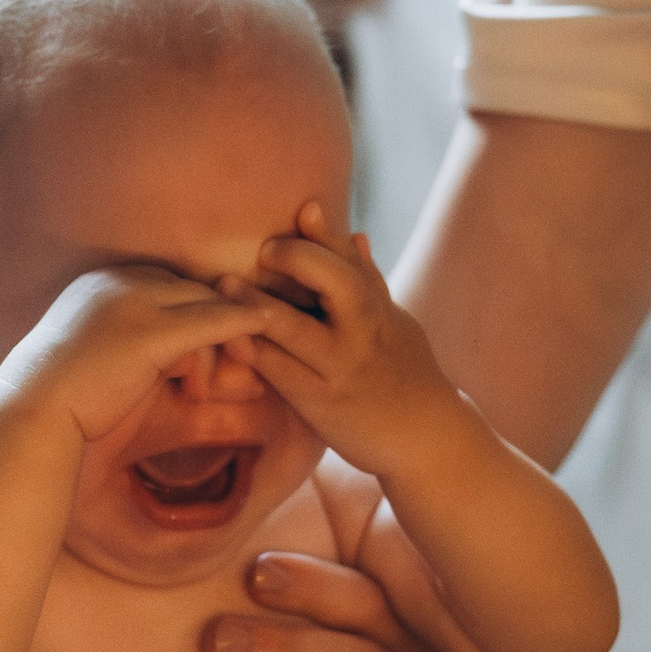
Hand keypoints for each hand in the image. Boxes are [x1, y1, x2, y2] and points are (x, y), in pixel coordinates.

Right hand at [0, 264, 268, 450]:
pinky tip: (268, 326)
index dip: (194, 314)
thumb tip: (174, 357)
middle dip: (218, 321)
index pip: (166, 286)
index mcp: (100, 284)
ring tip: (207, 389)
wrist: (31, 416)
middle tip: (241, 359)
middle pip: (189, 290)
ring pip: (203, 305)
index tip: (210, 345)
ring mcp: (133, 302)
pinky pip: (210, 320)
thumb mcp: (98, 360)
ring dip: (222, 342)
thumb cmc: (60, 401)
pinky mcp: (150, 331)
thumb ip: (134, 348)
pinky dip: (242, 323)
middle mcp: (116, 281)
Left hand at [236, 205, 458, 480]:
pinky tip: (231, 339)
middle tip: (265, 250)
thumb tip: (355, 234)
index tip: (304, 210)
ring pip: (298, 329)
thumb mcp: (396, 325)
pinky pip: (281, 373)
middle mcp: (365, 333)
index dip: (328, 234)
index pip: (355, 262)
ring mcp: (343, 369)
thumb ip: (370, 282)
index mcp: (380, 310)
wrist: (426, 441)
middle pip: (338, 284)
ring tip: (224, 284)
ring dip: (257, 304)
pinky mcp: (321, 403)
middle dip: (299, 259)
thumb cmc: (407, 377)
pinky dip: (255, 352)